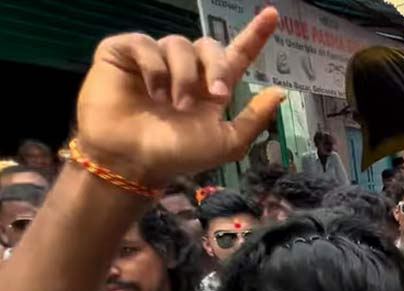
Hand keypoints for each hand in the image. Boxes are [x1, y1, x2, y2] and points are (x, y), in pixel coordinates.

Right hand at [75, 9, 285, 187]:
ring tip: (172, 105)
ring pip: (178, 44)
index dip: (255, 34)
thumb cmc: (177, 155)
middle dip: (217, 67)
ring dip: (183, 76)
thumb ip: (254, 118)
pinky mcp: (124, 53)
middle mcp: (185, 69)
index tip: (272, 15)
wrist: (133, 162)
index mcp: (211, 87)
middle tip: (216, 94)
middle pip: (210, 45)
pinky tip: (151, 91)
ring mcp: (154, 59)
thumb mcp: (226, 142)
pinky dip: (153, 67)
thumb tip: (280, 91)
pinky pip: (145, 43)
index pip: (237, 54)